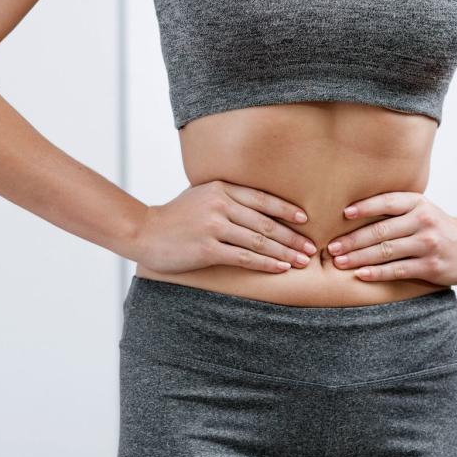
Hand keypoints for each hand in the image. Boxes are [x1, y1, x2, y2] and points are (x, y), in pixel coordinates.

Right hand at [129, 180, 317, 274]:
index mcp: (220, 187)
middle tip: (311, 247)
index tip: (305, 219)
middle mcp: (219, 204)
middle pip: (265, 221)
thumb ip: (227, 196)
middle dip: (292, 236)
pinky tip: (279, 268)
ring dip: (283, 252)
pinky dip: (265, 263)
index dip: (287, 209)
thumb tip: (261, 207)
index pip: (262, 198)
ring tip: (301, 261)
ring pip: (258, 240)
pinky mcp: (207, 248)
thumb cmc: (176, 216)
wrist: (145, 232)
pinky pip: (243, 256)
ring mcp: (212, 226)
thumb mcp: (201, 195)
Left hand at [326, 191, 456, 285]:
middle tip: (331, 247)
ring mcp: (427, 244)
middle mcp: (423, 221)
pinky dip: (377, 273)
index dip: (365, 207)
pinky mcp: (431, 266)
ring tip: (338, 262)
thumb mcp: (420, 209)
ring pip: (386, 251)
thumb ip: (394, 209)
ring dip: (359, 258)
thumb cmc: (436, 226)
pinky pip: (398, 269)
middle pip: (381, 231)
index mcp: (417, 203)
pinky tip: (361, 274)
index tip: (344, 214)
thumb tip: (350, 212)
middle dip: (352, 240)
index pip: (387, 202)